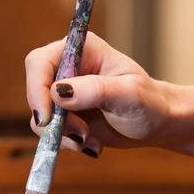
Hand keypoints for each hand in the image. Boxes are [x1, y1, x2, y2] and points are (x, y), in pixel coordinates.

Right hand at [24, 32, 172, 157]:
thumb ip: (95, 90)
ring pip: (40, 115)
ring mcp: (64, 93)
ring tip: (90, 139)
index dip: (37, 87)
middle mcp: (67, 67)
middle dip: (52, 118)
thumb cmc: (150, 102)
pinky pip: (49, 132)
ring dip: (62, 134)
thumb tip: (58, 92)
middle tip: (79, 133)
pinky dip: (66, 142)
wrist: (157, 124)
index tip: (47, 117)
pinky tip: (92, 144)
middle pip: (36, 89)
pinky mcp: (64, 115)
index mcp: (81, 49)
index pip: (40, 61)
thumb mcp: (128, 95)